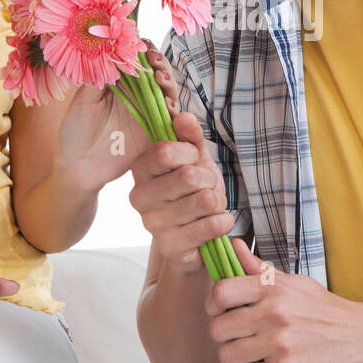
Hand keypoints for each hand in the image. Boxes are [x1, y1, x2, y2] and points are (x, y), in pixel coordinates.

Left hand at [55, 38, 181, 191]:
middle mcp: (137, 95)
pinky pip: (171, 119)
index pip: (138, 60)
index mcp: (120, 83)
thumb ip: (98, 76)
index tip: (142, 43)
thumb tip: (108, 48)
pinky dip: (174, 110)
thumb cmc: (75, 131)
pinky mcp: (155, 132)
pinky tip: (169, 104)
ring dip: (168, 81)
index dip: (143, 50)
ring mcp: (148, 113)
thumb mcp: (83, 99)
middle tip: (154, 59)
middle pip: (158, 72)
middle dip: (159, 62)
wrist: (78, 166)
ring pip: (167, 92)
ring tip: (161, 78)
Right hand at [128, 108, 235, 274]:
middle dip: (209, 180)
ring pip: (204, 201)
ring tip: (212, 206)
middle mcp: (140, 197)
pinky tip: (218, 222)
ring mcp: (152, 224)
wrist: (199, 235)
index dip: (190, 153)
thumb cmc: (195, 191)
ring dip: (218, 201)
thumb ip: (190, 136)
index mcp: (141, 169)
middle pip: (188, 177)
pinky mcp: (170, 246)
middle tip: (207, 187)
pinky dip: (223, 221)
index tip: (194, 159)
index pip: (165, 152)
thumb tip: (182, 116)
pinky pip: (210, 226)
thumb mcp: (195, 158)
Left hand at [205, 237, 362, 362]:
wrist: (362, 336)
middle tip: (240, 336)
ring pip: (227, 355)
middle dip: (224, 335)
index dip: (214, 305)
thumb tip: (233, 245)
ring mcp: (279, 343)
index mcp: (272, 287)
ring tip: (253, 353)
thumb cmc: (324, 309)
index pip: (220, 292)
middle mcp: (274, 312)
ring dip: (236, 357)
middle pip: (218, 328)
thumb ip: (259, 268)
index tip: (222, 311)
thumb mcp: (294, 282)